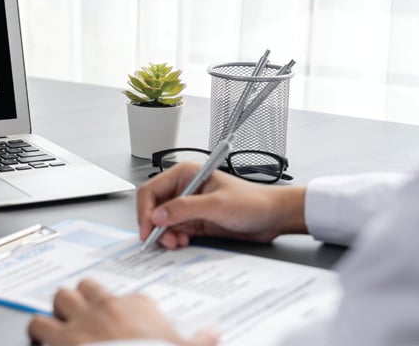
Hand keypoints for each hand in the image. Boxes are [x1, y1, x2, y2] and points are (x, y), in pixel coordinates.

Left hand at [28, 278, 218, 345]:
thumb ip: (201, 340)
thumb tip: (215, 335)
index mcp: (138, 306)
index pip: (127, 295)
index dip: (121, 309)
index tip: (123, 321)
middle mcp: (107, 306)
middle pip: (87, 286)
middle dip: (83, 298)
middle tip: (83, 313)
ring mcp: (82, 321)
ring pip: (60, 297)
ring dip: (57, 311)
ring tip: (57, 323)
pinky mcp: (60, 338)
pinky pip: (37, 325)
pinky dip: (37, 332)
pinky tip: (40, 340)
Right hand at [138, 162, 307, 248]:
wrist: (272, 217)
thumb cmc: (252, 201)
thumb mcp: (217, 205)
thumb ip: (185, 209)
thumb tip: (158, 215)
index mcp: (185, 174)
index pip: (151, 191)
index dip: (145, 211)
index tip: (148, 229)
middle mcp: (184, 189)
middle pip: (153, 208)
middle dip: (155, 226)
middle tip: (162, 240)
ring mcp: (188, 206)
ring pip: (162, 223)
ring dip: (165, 235)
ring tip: (176, 243)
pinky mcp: (195, 221)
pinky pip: (174, 231)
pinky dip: (174, 239)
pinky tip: (183, 242)